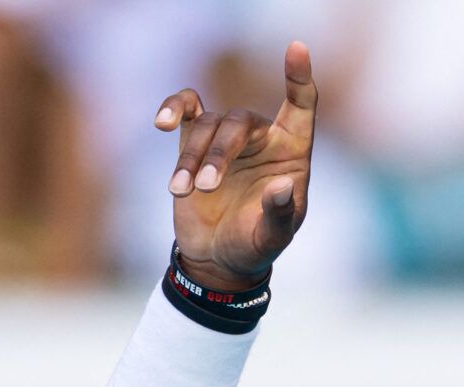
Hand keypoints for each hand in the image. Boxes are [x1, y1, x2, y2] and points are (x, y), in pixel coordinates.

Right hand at [154, 41, 315, 291]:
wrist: (216, 260)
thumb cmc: (253, 247)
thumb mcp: (272, 238)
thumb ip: (279, 214)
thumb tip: (282, 186)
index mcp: (291, 153)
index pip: (301, 107)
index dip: (300, 78)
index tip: (295, 49)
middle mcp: (262, 139)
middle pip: (241, 120)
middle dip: (220, 151)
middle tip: (206, 188)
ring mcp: (227, 138)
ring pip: (208, 124)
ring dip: (192, 157)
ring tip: (181, 191)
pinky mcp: (195, 142)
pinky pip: (186, 109)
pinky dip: (173, 109)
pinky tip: (161, 122)